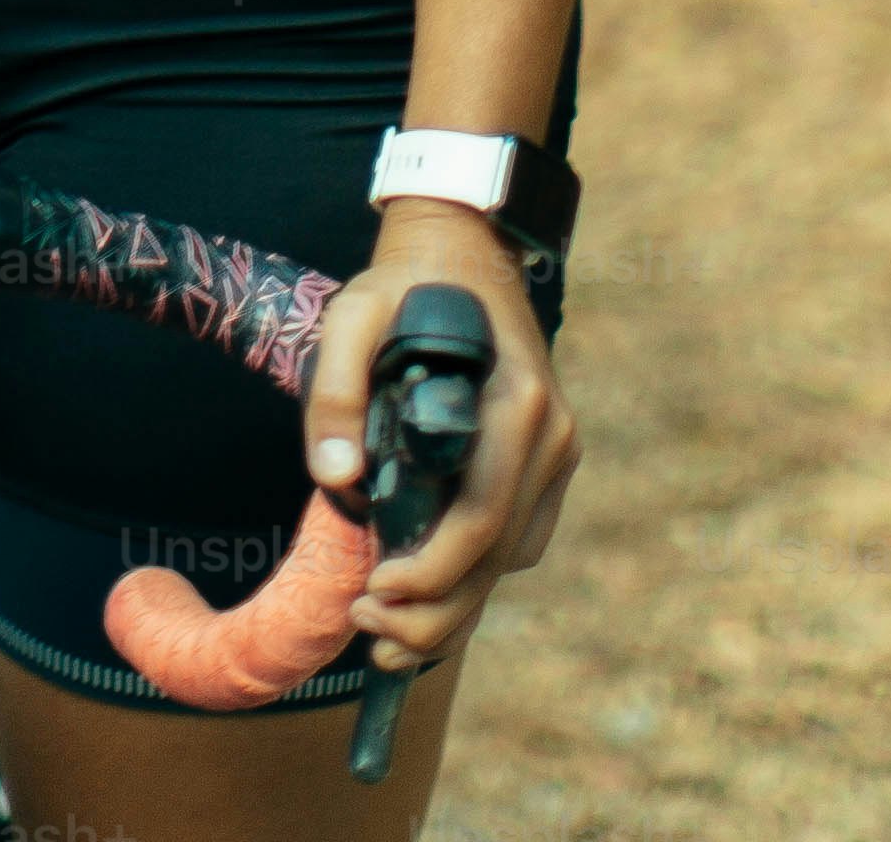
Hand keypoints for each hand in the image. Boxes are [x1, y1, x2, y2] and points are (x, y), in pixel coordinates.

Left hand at [303, 197, 572, 674]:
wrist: (464, 253)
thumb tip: (336, 480)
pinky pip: (516, 541)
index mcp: (514, 404)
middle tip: (370, 631)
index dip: (432, 572)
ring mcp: (555, 453)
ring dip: (454, 608)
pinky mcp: (547, 465)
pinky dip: (474, 578)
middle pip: (498, 555)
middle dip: (436, 610)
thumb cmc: (405, 287)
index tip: (374, 592)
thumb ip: (335, 392)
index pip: (481, 516)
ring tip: (387, 636)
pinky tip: (425, 596)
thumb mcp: (352, 317)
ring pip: (510, 559)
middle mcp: (549, 435)